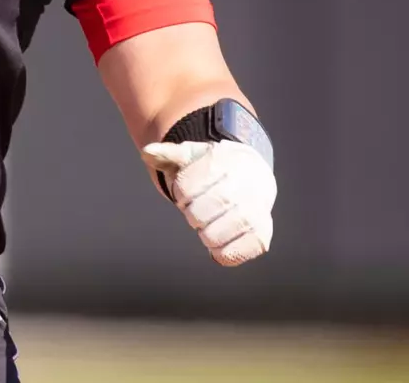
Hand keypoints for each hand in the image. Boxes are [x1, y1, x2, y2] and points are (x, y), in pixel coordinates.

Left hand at [140, 139, 275, 266]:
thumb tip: (147, 152)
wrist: (255, 175)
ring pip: (211, 238)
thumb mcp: (192, 155)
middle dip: (193, 214)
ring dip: (205, 233)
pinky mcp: (261, 237)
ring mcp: (254, 214)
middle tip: (203, 206)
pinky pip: (229, 256)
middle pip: (196, 216)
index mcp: (222, 165)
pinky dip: (220, 252)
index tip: (193, 187)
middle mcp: (242, 189)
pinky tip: (224, 236)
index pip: (184, 189)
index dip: (182, 193)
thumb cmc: (215, 167)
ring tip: (215, 219)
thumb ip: (167, 154)